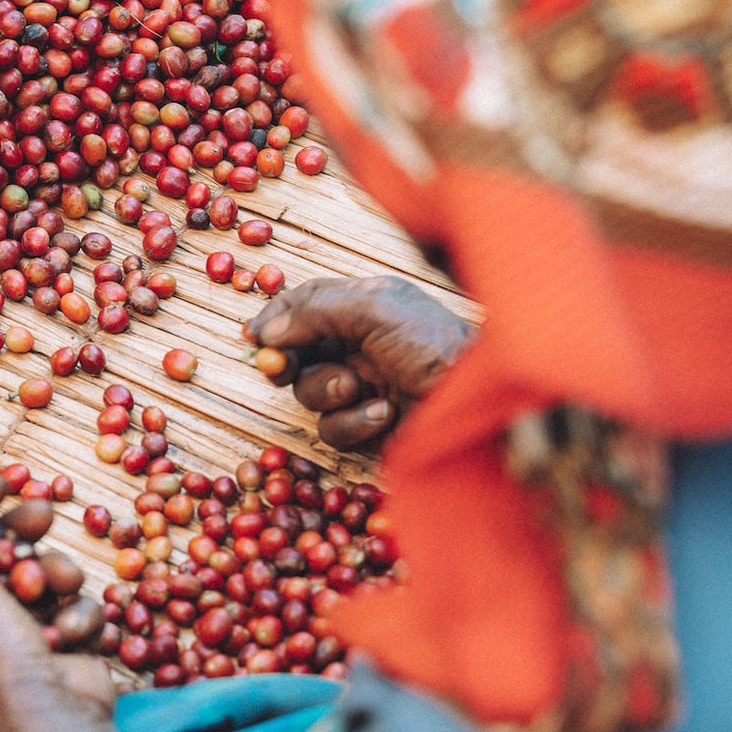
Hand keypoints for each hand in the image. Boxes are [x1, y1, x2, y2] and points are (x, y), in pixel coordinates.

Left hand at [0, 476, 114, 731]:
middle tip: (42, 513)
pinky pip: (72, 604)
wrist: (54, 725)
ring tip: (59, 589)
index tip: (0, 479)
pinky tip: (68, 638)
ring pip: (41, 572)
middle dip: (19, 531)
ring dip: (54, 574)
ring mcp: (17, 632)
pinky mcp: (60, 642)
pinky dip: (75, 615)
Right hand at [246, 274, 474, 449]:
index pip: (308, 303)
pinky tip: (384, 414)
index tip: (255, 337)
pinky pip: (333, 428)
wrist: (477, 401)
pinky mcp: (368, 426)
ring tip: (360, 389)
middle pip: (298, 351)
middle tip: (281, 368)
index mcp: (365, 304)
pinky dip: (353, 422)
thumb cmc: (434, 345)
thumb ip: (318, 310)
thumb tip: (269, 330)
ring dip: (329, 392)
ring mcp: (364, 385)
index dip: (278, 317)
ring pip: (310, 393)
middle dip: (290, 361)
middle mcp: (361, 343)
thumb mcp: (377, 309)